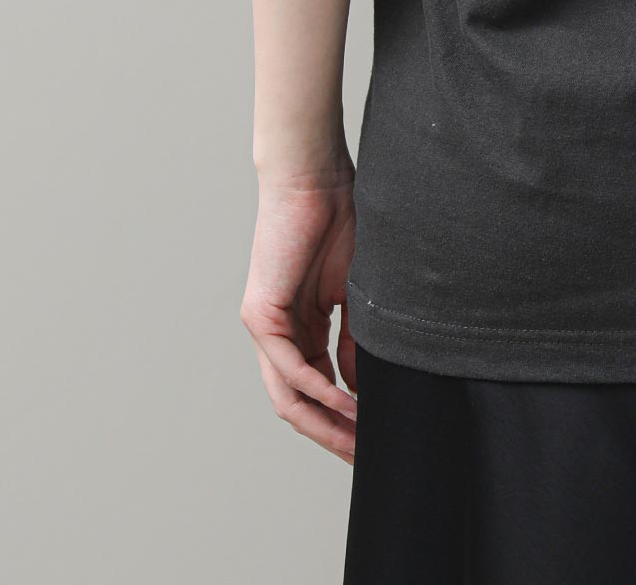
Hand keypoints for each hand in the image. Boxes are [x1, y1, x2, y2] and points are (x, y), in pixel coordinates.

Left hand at [240, 168, 358, 462]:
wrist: (316, 179)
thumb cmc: (340, 220)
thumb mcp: (357, 292)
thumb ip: (356, 340)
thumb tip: (361, 387)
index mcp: (302, 327)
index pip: (320, 386)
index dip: (345, 417)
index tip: (375, 437)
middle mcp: (278, 333)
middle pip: (299, 403)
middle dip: (333, 434)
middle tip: (365, 457)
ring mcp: (266, 326)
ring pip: (288, 394)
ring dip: (323, 422)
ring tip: (356, 440)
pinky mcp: (260, 314)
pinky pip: (288, 365)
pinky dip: (316, 387)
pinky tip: (343, 402)